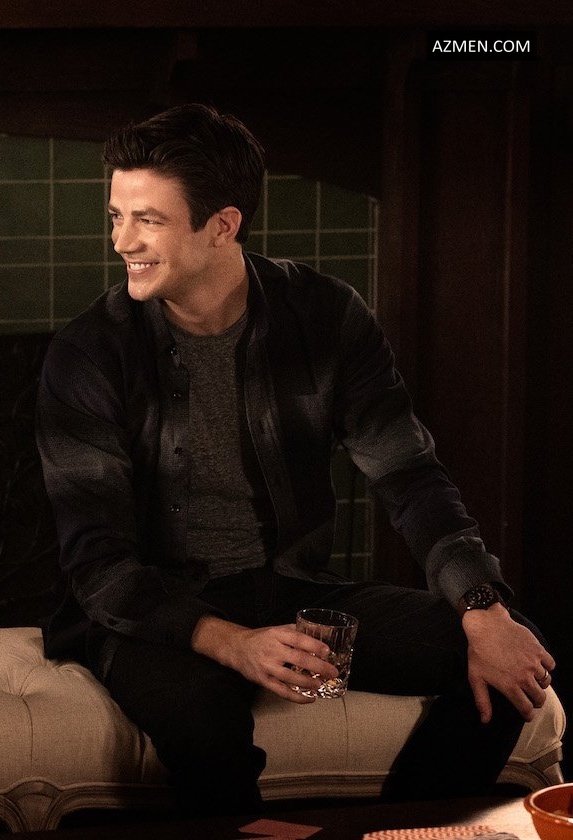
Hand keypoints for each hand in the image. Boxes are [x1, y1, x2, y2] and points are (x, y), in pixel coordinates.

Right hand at [191, 616, 338, 702]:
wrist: (237, 648)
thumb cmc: (262, 638)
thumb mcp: (278, 629)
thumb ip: (297, 631)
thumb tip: (321, 634)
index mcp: (277, 635)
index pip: (298, 639)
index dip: (313, 645)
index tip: (327, 651)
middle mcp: (272, 650)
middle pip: (298, 659)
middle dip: (318, 666)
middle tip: (332, 672)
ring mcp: (267, 667)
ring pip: (291, 678)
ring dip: (309, 683)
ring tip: (321, 685)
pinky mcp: (264, 681)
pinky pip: (282, 691)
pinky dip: (297, 697)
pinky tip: (309, 698)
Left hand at [462, 603, 555, 722]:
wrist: (486, 626)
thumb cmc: (478, 651)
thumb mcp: (476, 678)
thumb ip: (482, 701)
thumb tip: (485, 721)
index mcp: (510, 686)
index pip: (526, 708)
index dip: (528, 715)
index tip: (527, 714)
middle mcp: (524, 677)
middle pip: (540, 698)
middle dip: (536, 701)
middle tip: (531, 698)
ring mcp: (533, 663)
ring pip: (546, 681)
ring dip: (540, 683)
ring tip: (533, 680)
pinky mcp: (538, 649)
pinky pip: (551, 664)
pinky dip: (547, 666)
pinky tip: (538, 665)